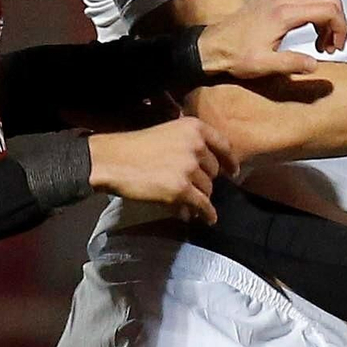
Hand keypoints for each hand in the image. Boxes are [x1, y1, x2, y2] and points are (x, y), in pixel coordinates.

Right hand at [88, 118, 235, 225]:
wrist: (113, 160)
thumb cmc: (135, 147)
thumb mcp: (168, 133)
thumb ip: (189, 143)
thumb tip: (206, 166)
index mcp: (194, 128)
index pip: (224, 145)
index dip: (230, 161)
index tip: (233, 172)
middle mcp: (196, 146)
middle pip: (214, 171)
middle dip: (205, 181)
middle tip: (194, 187)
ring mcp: (189, 168)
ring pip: (208, 189)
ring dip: (200, 198)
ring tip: (189, 202)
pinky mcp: (182, 189)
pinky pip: (202, 205)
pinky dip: (207, 214)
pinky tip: (208, 219)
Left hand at [196, 0, 346, 82]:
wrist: (212, 45)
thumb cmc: (236, 56)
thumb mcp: (264, 65)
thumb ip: (292, 64)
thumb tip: (315, 64)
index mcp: (284, 12)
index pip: (329, 9)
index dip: (341, 28)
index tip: (337, 47)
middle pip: (327, 1)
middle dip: (337, 24)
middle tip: (331, 48)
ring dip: (326, 20)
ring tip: (321, 45)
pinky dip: (314, 15)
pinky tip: (308, 34)